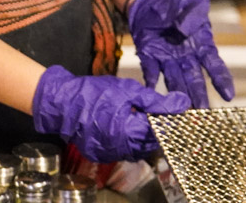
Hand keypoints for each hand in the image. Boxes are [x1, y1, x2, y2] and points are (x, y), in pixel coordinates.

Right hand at [32, 65, 189, 161]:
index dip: (170, 120)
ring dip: (145, 136)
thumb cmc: (94, 93)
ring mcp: (112, 154)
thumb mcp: (129, 90)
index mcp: (129, 131)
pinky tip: (128, 126)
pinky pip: (125, 151)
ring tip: (144, 118)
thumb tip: (182, 103)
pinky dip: (130, 140)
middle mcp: (122, 148)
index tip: (177, 111)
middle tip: (161, 113)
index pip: (161, 131)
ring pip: (139, 150)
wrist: (63, 103)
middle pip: (152, 143)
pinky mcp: (103, 155)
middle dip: (159, 129)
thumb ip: (156, 101)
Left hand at [127, 0, 234, 107]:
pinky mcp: (150, 57)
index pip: (214, 65)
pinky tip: (152, 97)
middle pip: (194, 80)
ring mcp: (168, 59)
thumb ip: (193, 13)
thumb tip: (187, 29)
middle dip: (199, 98)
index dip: (221, 80)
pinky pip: (151, 73)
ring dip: (178, 97)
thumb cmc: (176, 3)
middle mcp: (187, 57)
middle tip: (202, 116)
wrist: (150, 0)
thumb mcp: (191, 2)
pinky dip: (151, 84)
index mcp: (201, 44)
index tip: (229, 96)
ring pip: (175, 82)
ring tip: (181, 114)